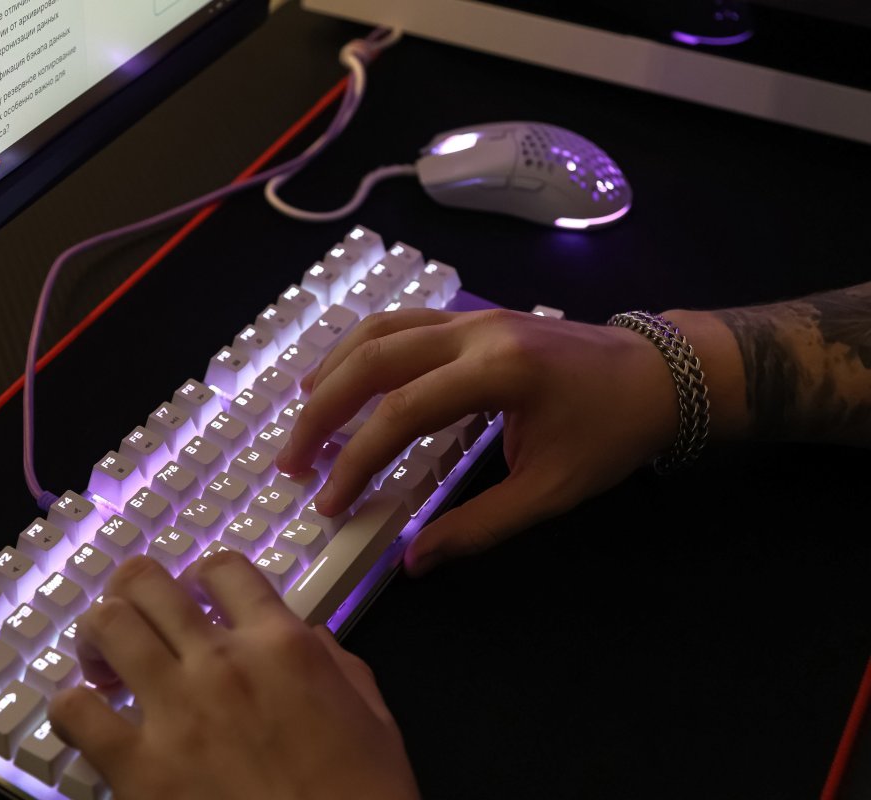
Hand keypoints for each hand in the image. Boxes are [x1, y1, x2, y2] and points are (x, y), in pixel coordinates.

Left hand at [48, 553, 419, 799]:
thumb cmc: (361, 796)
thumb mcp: (369, 714)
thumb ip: (331, 661)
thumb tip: (303, 635)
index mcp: (282, 645)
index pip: (222, 568)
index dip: (200, 575)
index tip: (193, 594)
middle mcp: (222, 662)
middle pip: (147, 582)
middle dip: (134, 591)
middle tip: (135, 617)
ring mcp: (176, 710)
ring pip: (109, 626)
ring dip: (100, 636)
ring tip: (105, 662)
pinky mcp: (139, 767)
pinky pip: (76, 712)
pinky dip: (72, 707)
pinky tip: (88, 718)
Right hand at [275, 308, 678, 574]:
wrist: (660, 374)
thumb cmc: (612, 433)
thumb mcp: (550, 491)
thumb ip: (478, 526)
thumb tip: (414, 560)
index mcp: (497, 374)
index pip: (401, 413)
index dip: (356, 460)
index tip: (328, 501)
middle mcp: (473, 333)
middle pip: (374, 360)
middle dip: (323, 411)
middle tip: (292, 460)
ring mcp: (470, 317)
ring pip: (379, 330)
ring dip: (332, 372)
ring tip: (301, 417)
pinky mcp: (471, 317)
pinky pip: (399, 323)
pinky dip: (359, 349)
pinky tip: (339, 376)